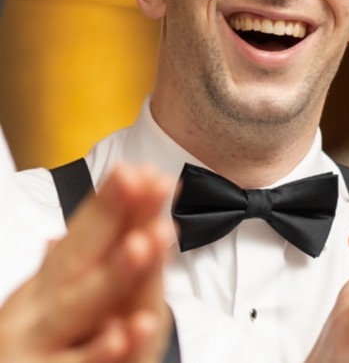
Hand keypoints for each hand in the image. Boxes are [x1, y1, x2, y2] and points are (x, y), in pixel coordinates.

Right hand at [0, 163, 172, 362]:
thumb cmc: (35, 354)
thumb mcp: (43, 309)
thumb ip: (65, 268)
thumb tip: (62, 230)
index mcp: (43, 288)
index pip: (82, 234)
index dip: (111, 200)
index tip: (145, 168)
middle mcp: (35, 310)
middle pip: (81, 256)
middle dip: (114, 217)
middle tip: (149, 183)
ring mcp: (34, 347)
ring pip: (78, 306)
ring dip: (113, 274)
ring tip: (141, 243)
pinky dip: (101, 353)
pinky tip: (129, 330)